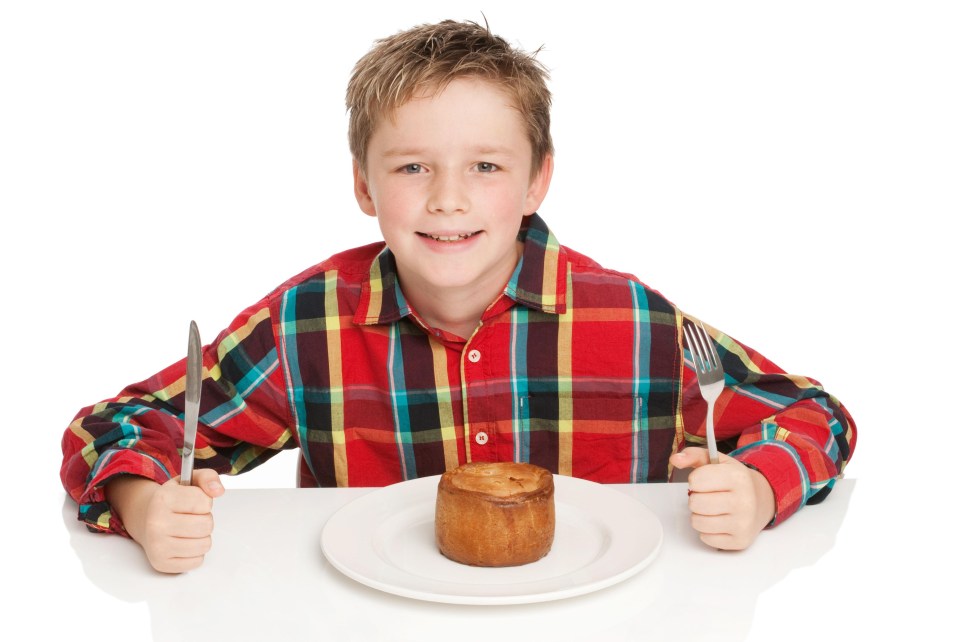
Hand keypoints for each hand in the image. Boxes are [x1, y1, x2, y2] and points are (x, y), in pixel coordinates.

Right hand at [106, 469, 224, 572]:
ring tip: (188, 529)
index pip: (205, 502)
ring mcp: (157, 545)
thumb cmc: (172, 501)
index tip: (194, 501)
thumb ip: (208, 477)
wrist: (145, 519)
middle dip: (205, 519)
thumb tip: (218, 490)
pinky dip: (195, 552)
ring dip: (202, 536)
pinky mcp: (161, 563)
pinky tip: (183, 542)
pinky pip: (197, 561)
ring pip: (204, 544)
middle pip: (206, 525)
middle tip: (192, 517)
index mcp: (163, 498)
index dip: (205, 501)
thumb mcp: (189, 480)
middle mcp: (156, 523)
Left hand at [669, 447, 774, 550]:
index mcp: (738, 477)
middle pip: (695, 503)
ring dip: (699, 515)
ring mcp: (743, 523)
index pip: (696, 481)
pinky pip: (705, 538)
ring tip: (712, 508)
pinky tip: (719, 521)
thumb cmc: (734, 480)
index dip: (695, 480)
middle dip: (696, 499)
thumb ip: (693, 455)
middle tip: (708, 496)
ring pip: (698, 522)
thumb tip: (676, 459)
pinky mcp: (740, 541)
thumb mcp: (716, 461)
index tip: (704, 481)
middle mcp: (744, 501)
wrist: (761, 500)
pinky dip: (707, 530)